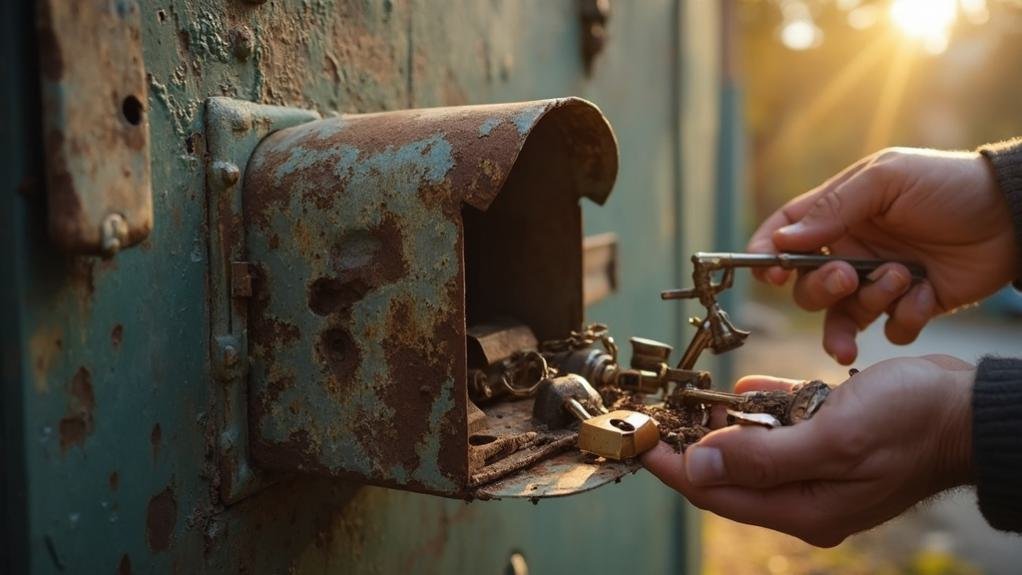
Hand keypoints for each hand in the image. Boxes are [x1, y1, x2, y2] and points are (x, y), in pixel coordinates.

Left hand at [641, 355, 974, 546]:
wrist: (971, 408)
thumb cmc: (911, 423)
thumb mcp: (834, 438)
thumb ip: (764, 457)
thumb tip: (699, 465)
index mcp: (803, 507)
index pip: (715, 490)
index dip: (670, 463)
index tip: (635, 437)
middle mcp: (804, 494)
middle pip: (727, 471)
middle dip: (689, 441)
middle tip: (656, 410)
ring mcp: (817, 468)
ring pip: (752, 445)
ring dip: (724, 420)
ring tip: (689, 395)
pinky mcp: (830, 440)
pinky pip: (783, 424)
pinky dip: (762, 404)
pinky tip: (743, 386)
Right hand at [748, 148, 1016, 363]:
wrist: (1013, 216)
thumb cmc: (947, 185)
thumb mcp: (886, 180)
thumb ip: (832, 209)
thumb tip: (782, 241)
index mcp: (839, 215)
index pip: (785, 235)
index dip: (768, 256)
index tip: (770, 274)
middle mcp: (852, 251)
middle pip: (807, 286)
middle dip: (821, 288)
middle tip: (847, 277)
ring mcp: (879, 282)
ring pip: (844, 316)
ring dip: (867, 305)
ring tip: (902, 282)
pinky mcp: (910, 307)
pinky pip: (889, 330)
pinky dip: (904, 319)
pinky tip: (927, 294)